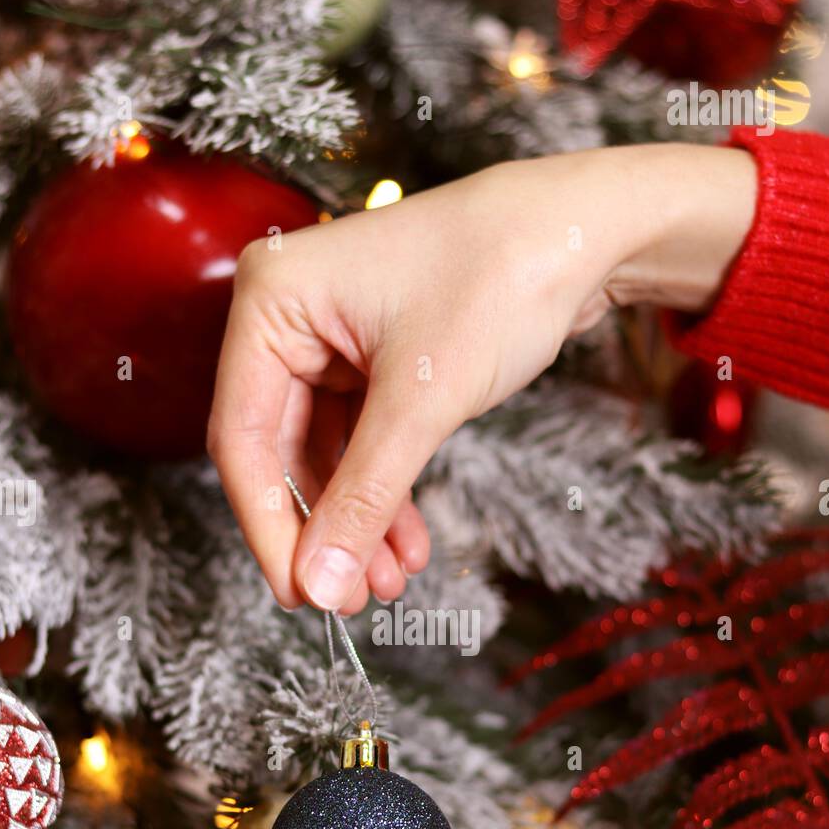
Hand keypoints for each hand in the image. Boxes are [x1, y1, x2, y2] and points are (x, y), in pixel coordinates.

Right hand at [209, 144, 756, 613]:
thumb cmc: (501, 276)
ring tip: (391, 581)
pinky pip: (361, 440)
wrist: (585, 229)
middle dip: (324, 530)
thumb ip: (365, 497)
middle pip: (279, 453)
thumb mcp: (423, 402)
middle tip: (351, 599)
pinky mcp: (373, 355)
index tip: (301, 595)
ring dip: (358, 520)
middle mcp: (288, 316)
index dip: (269, 527)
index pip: (243, 438)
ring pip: (324, 455)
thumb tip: (321, 585)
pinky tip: (408, 542)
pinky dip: (383, 491)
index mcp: (270, 301)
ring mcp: (331, 336)